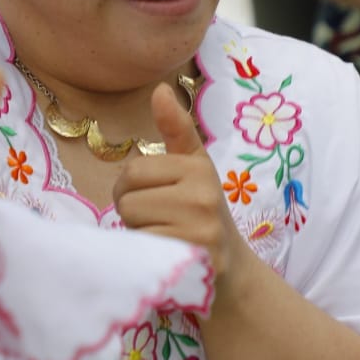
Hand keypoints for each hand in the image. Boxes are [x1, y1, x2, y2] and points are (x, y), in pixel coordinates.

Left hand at [113, 84, 247, 285]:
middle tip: (158, 221)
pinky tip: (165, 255)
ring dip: (138, 233)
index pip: (132, 172)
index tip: (152, 198)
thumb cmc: (202, 212)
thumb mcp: (194, 166)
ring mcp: (200, 228)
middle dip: (133, 212)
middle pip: (128, 198)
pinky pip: (142, 248)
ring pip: (132, 223)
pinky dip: (144, 255)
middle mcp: (203, 195)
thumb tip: (160, 89)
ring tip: (163, 236)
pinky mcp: (192, 257)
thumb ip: (175, 129)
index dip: (132, 188)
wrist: (231, 269)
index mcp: (198, 167)